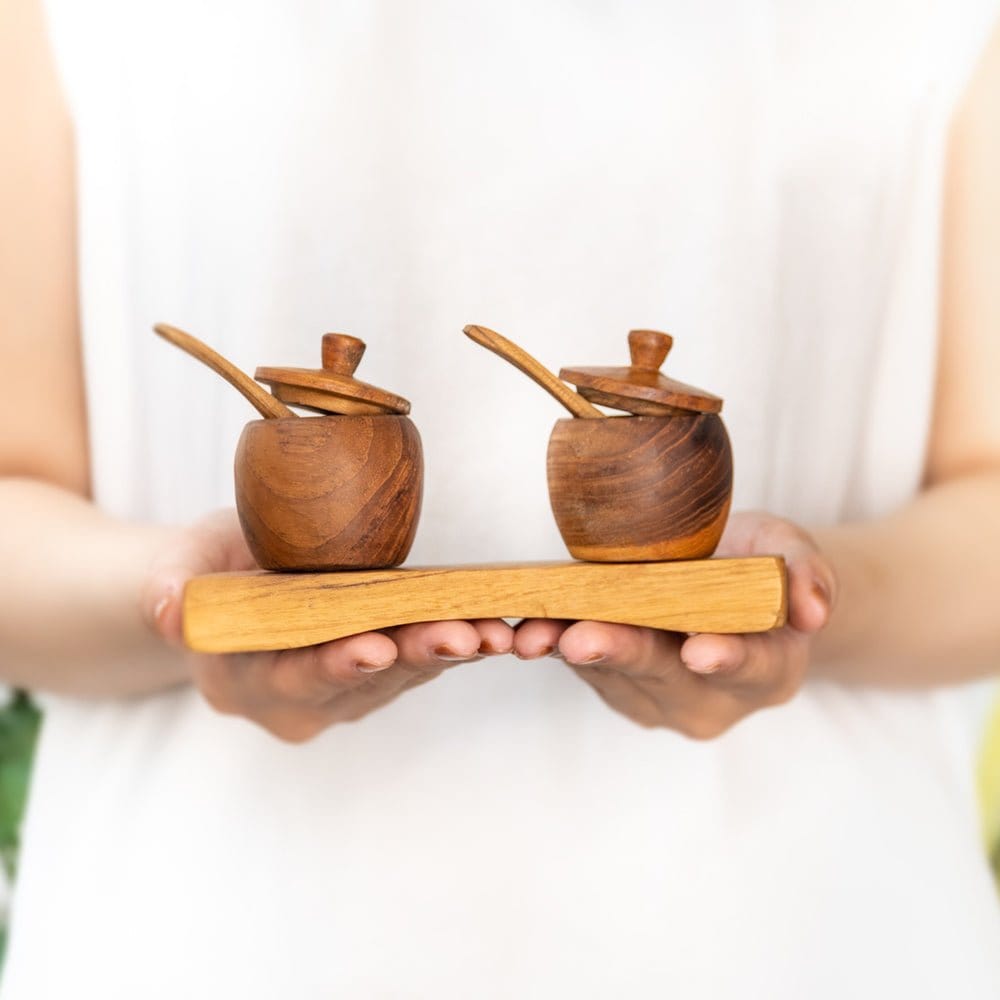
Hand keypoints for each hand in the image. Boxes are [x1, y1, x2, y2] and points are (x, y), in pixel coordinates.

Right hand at [140, 510, 513, 741]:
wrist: (232, 587)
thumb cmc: (210, 570)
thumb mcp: (183, 565)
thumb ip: (172, 586)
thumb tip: (167, 606)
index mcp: (244, 683)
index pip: (293, 679)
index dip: (334, 664)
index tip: (374, 648)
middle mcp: (298, 704)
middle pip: (362, 683)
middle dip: (414, 658)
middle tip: (461, 637)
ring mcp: (343, 695)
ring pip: (402, 676)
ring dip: (450, 653)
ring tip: (493, 630)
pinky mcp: (380, 675)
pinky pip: (421, 661)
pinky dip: (457, 643)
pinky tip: (495, 626)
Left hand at [513, 512, 836, 738]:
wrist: (728, 589)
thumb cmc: (761, 568)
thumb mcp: (794, 553)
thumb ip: (810, 574)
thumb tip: (812, 609)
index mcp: (770, 671)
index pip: (751, 666)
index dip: (726, 658)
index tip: (699, 652)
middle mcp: (714, 701)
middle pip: (666, 677)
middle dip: (623, 655)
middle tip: (583, 640)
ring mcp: (663, 703)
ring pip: (616, 677)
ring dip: (571, 653)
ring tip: (534, 633)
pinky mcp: (621, 690)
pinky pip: (587, 670)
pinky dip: (556, 647)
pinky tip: (525, 630)